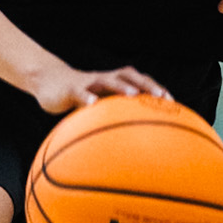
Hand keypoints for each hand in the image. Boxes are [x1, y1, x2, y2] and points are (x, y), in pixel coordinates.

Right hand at [28, 62, 172, 113]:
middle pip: (130, 76)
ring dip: (121, 86)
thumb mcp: (97, 107)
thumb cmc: (79, 98)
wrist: (48, 81)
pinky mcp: (71, 88)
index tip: (173, 102)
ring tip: (132, 95)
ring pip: (107, 80)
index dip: (156, 89)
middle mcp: (105, 79)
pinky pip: (80, 92)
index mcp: (114, 83)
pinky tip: (92, 105)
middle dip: (146, 84)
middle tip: (160, 97)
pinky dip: (87, 97)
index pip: (140, 82)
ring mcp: (88, 82)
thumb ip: (112, 119)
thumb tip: (130, 146)